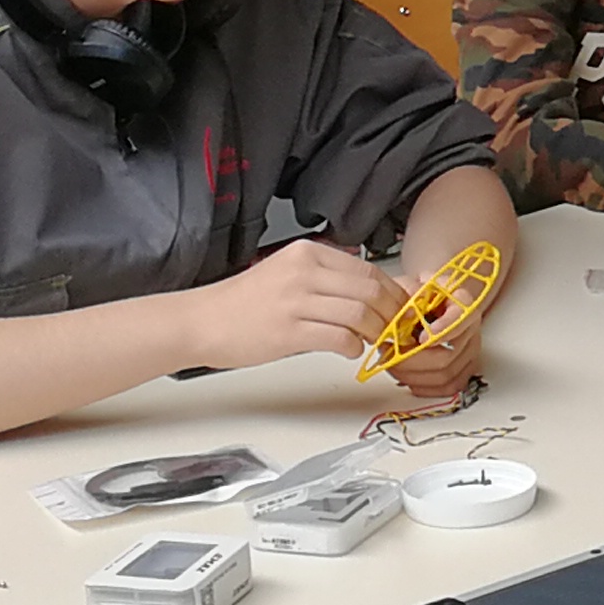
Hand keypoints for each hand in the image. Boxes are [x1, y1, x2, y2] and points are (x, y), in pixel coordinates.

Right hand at [178, 239, 408, 375]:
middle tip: (395, 330)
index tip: (401, 309)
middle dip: (391, 314)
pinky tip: (348, 351)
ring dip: (375, 333)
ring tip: (371, 342)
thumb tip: (378, 293)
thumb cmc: (245, 303)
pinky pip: (339, 338)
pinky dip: (353, 348)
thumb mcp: (289, 275)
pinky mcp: (288, 331)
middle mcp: (304, 271)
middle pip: (370, 290)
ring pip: (359, 314)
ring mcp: (295, 301)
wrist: (202, 321)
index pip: (368, 269)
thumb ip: (329, 280)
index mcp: (307, 253)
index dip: (392, 292)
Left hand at [382, 287, 491, 408]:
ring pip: (446, 375)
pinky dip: (425, 387)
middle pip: (448, 356)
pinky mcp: (464, 367)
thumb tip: (401, 320)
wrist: (429, 301)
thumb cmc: (418, 294)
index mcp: (462, 302)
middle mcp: (471, 327)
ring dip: (413, 375)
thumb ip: (407, 298)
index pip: (460, 319)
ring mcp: (470, 349)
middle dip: (412, 360)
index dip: (440, 332)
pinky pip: (449, 387)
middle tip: (389, 354)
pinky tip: (407, 378)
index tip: (418, 338)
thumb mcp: (409, 286)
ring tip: (392, 365)